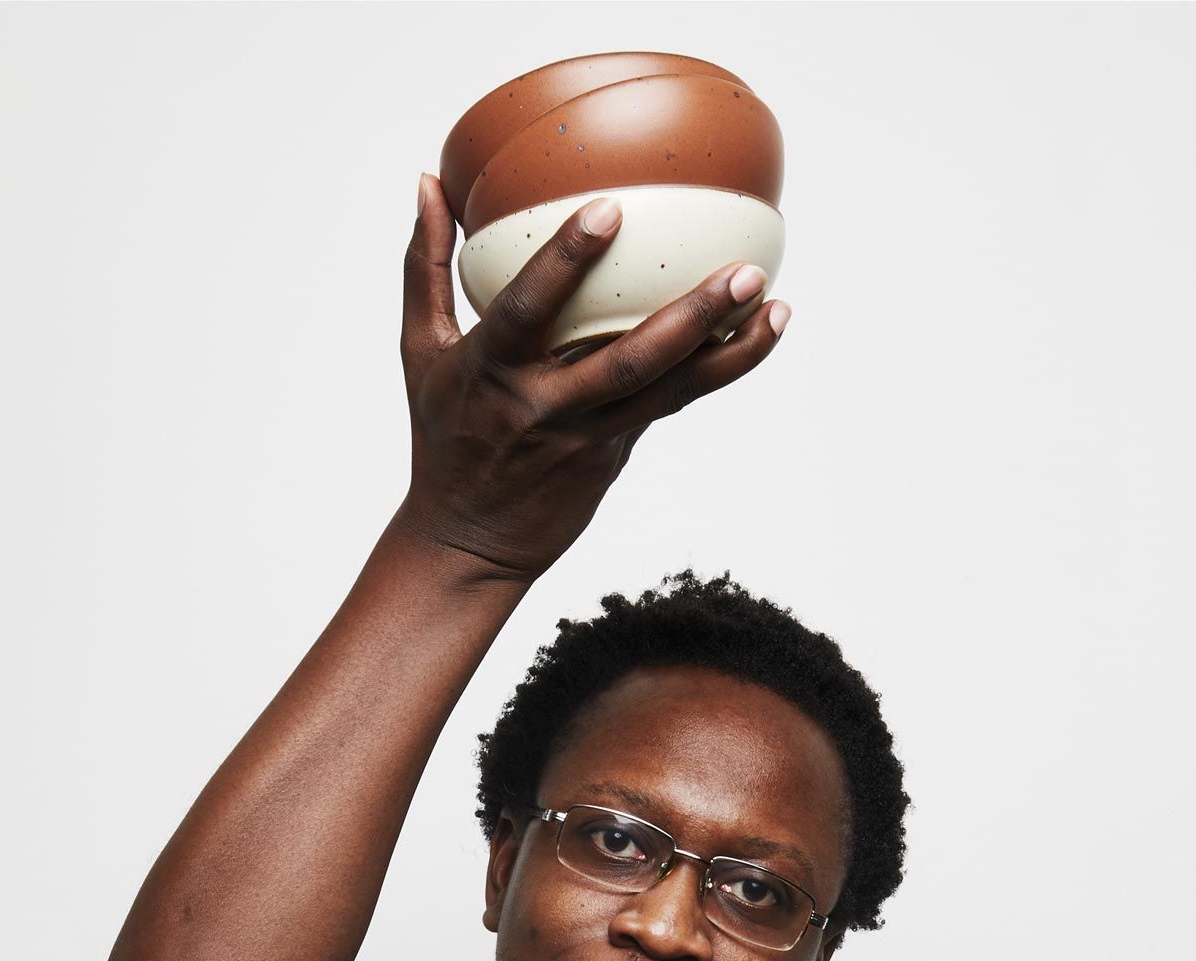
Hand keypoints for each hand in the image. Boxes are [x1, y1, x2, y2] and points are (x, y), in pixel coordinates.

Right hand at [395, 174, 786, 584]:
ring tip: (775, 307)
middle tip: (744, 269)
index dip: (566, 260)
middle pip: (628, 361)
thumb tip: (427, 182)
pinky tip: (758, 334)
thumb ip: (424, 267)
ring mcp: (587, 437)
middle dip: (691, 316)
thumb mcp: (420, 352)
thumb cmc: (444, 437)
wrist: (468, 543)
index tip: (611, 208)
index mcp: (491, 371)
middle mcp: (545, 405)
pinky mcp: (614, 457)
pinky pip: (671, 406)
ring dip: (727, 352)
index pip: (527, 309)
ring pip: (667, 392)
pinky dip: (716, 372)